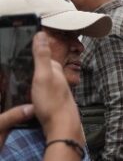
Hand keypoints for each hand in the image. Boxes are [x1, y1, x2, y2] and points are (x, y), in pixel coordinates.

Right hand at [0, 33, 81, 148]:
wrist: (62, 126)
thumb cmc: (52, 101)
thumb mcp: (43, 76)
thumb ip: (41, 56)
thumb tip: (41, 34)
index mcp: (56, 72)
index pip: (46, 58)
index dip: (37, 53)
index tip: (26, 48)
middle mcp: (59, 81)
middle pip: (46, 70)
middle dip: (36, 66)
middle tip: (21, 65)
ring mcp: (57, 93)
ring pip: (45, 82)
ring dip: (36, 80)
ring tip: (22, 80)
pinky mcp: (53, 105)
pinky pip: (43, 94)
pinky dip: (36, 92)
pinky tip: (30, 96)